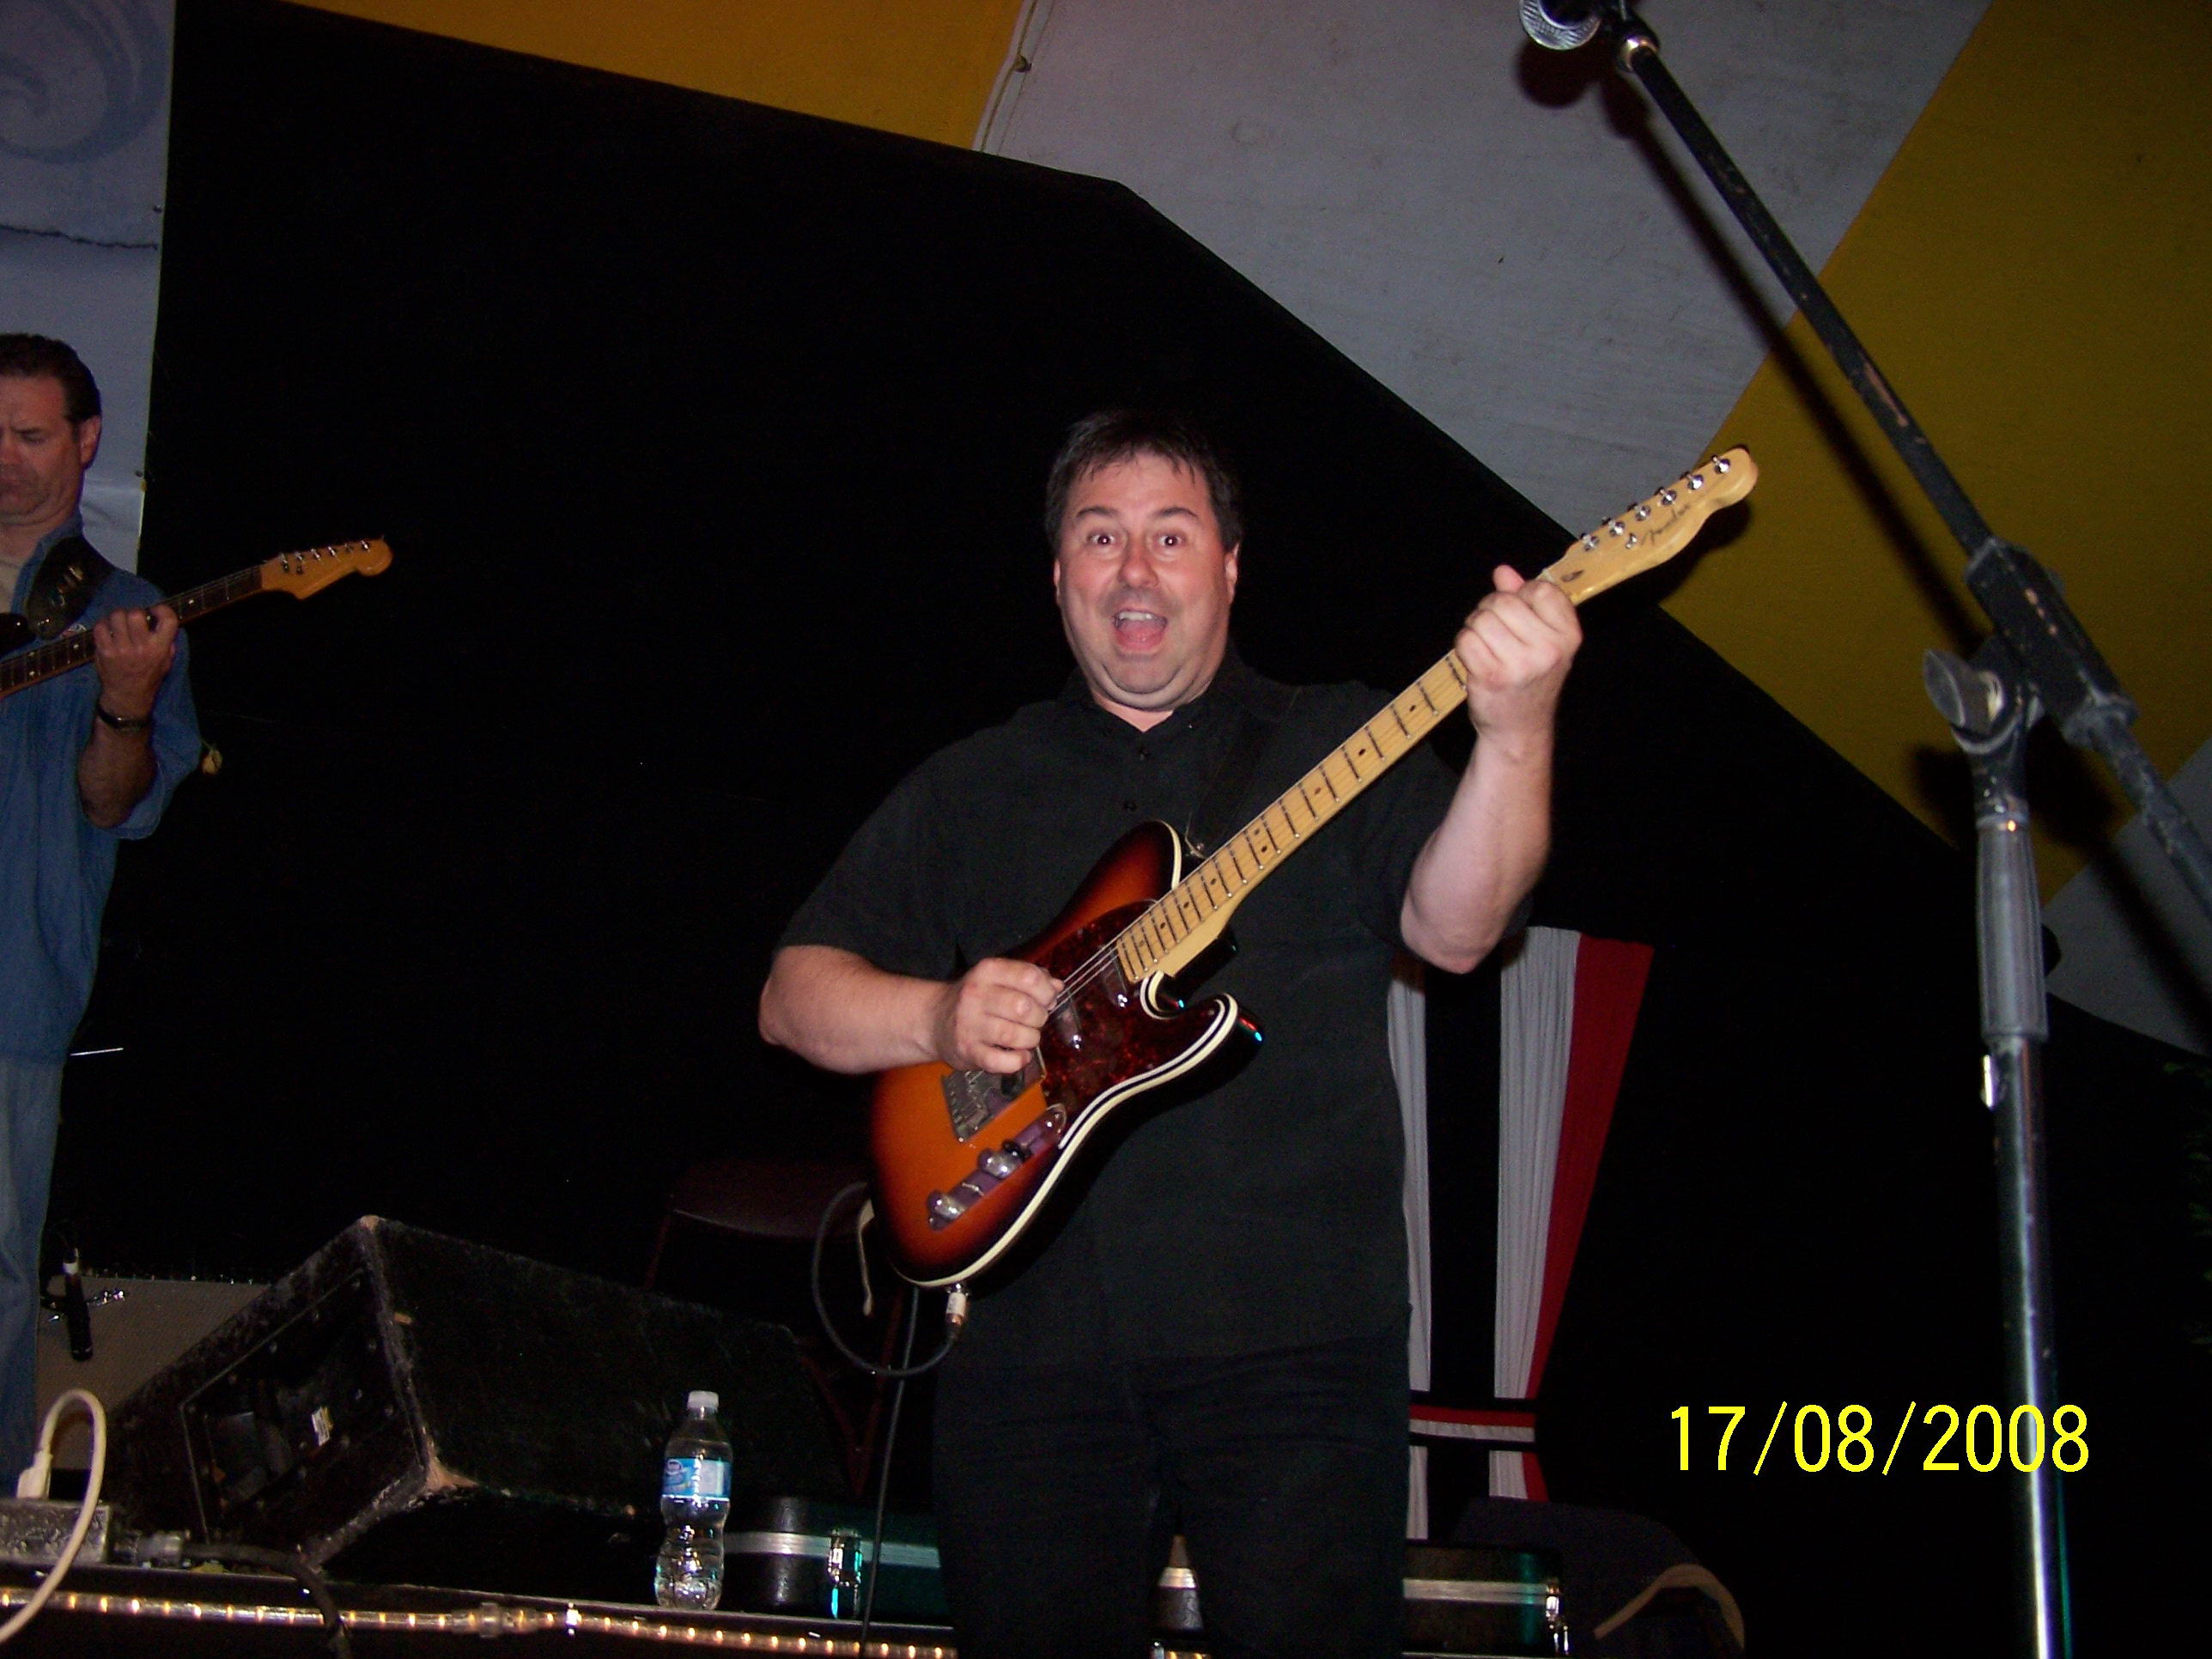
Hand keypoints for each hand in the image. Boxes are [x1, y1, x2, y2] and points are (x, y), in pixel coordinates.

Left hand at [91, 603, 177, 721]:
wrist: (128, 696)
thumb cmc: (149, 677)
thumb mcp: (166, 662)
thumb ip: (167, 642)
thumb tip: (160, 621)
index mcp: (160, 648)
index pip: (168, 620)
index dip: (162, 609)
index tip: (155, 611)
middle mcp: (141, 647)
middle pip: (136, 614)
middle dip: (135, 612)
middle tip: (134, 620)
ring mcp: (120, 648)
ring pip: (116, 616)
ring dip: (118, 617)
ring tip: (120, 623)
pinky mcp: (104, 651)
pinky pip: (100, 627)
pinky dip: (103, 625)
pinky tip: (108, 630)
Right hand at [932, 957, 1061, 1074]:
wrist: (934, 1021)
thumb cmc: (976, 999)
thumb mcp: (998, 979)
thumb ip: (1029, 979)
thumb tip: (1057, 987)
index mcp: (987, 971)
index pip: (1029, 976)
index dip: (1046, 991)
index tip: (1046, 999)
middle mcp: (976, 995)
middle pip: (1024, 1007)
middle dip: (1040, 1017)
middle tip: (1035, 1021)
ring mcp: (970, 1025)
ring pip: (1016, 1035)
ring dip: (1030, 1039)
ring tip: (1026, 1038)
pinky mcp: (968, 1052)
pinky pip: (1003, 1061)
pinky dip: (1019, 1060)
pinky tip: (1019, 1055)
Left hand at [1453, 567, 1579, 748]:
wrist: (1519, 727)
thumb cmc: (1529, 678)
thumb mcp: (1539, 638)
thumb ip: (1524, 600)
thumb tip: (1503, 572)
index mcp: (1568, 635)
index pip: (1541, 589)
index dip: (1522, 595)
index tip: (1520, 615)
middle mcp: (1550, 649)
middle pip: (1504, 601)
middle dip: (1491, 610)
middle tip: (1496, 634)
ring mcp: (1521, 664)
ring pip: (1481, 618)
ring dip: (1475, 628)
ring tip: (1486, 646)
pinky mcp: (1492, 676)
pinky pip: (1466, 640)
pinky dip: (1464, 646)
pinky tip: (1476, 659)